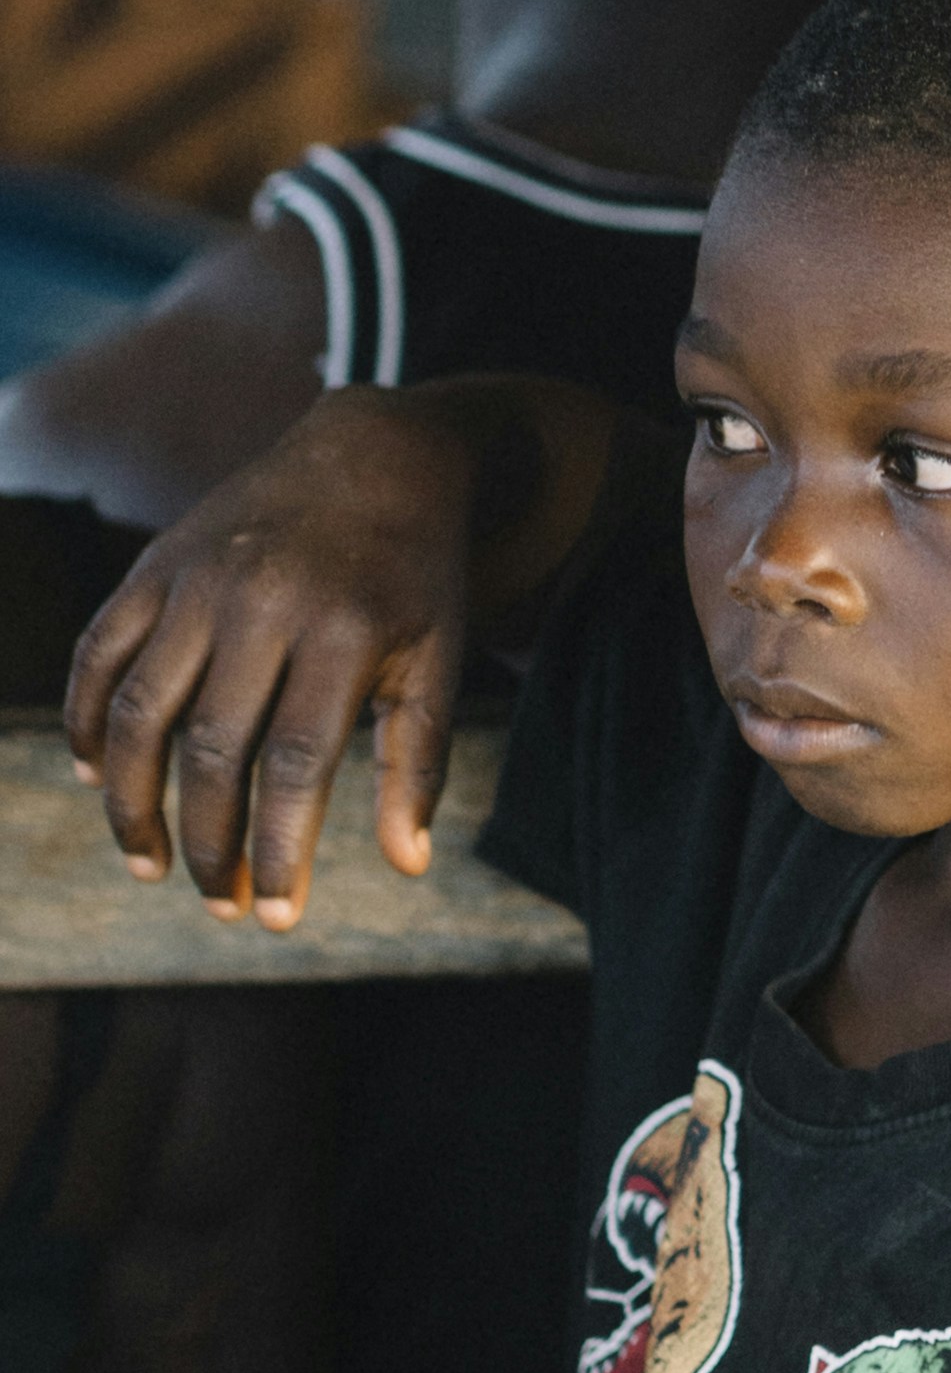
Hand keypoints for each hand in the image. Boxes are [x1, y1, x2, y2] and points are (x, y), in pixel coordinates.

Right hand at [65, 395, 477, 919]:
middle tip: (215, 902)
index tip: (272, 919)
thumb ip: (419, 760)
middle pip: (210, 750)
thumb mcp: (441, 657)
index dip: (277, 851)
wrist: (376, 453)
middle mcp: (262, 603)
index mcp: (343, 630)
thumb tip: (407, 867)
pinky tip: (98, 776)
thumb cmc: (413, 576)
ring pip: (141, 711)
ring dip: (132, 801)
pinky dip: (88, 719)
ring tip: (148, 864)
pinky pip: (99, 653)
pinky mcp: (155, 565)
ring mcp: (198, 580)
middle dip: (206, 842)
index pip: (294, 766)